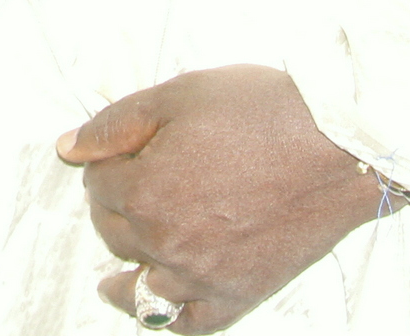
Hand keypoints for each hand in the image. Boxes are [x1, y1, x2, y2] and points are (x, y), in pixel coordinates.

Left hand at [59, 66, 383, 331]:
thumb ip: (115, 124)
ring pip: (138, 283)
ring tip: (112, 269)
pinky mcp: (238, 295)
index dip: (108, 162)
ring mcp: (201, 275)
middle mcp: (166, 241)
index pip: (99, 183)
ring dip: (122, 268)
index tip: (123, 153)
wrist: (341, 146)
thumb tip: (68, 147)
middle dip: (114, 206)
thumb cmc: (265, 112)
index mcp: (145, 191)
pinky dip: (163, 318)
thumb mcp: (179, 95)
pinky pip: (187, 323)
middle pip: (113, 230)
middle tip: (131, 188)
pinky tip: (151, 303)